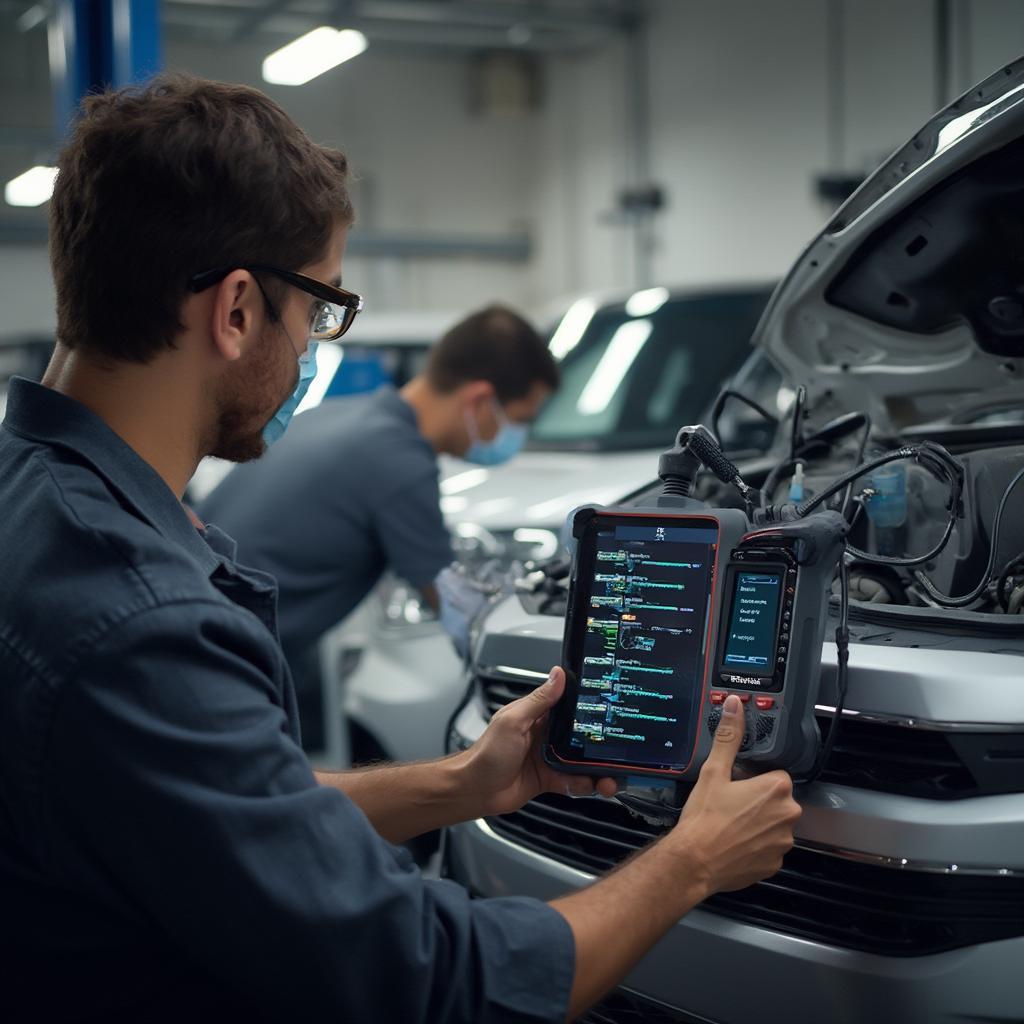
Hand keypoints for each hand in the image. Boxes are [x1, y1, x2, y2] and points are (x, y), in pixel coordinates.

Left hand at [462, 666, 617, 816]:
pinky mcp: (551, 779)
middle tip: (618, 750)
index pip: (570, 707)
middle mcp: (547, 736)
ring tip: (610, 778)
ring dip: (599, 770)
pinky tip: (591, 786)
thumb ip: (538, 700)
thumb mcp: (513, 721)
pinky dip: (585, 785)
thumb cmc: (486, 753)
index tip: (611, 709)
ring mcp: (550, 758)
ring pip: (583, 762)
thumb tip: (558, 674)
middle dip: (601, 744)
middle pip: (582, 737)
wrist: (475, 790)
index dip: (590, 708)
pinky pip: (575, 782)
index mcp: (538, 716)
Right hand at [674, 694, 801, 894]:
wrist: (694, 861)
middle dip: (758, 801)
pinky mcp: (775, 864)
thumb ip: (729, 737)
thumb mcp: (714, 771)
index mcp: (777, 789)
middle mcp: (787, 815)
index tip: (737, 785)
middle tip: (730, 804)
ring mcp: (783, 842)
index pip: (775, 776)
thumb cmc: (704, 818)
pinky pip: (769, 848)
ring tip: (730, 824)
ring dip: (758, 824)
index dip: (754, 780)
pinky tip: (734, 842)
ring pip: (773, 824)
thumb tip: (734, 707)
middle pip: (776, 800)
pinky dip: (755, 846)